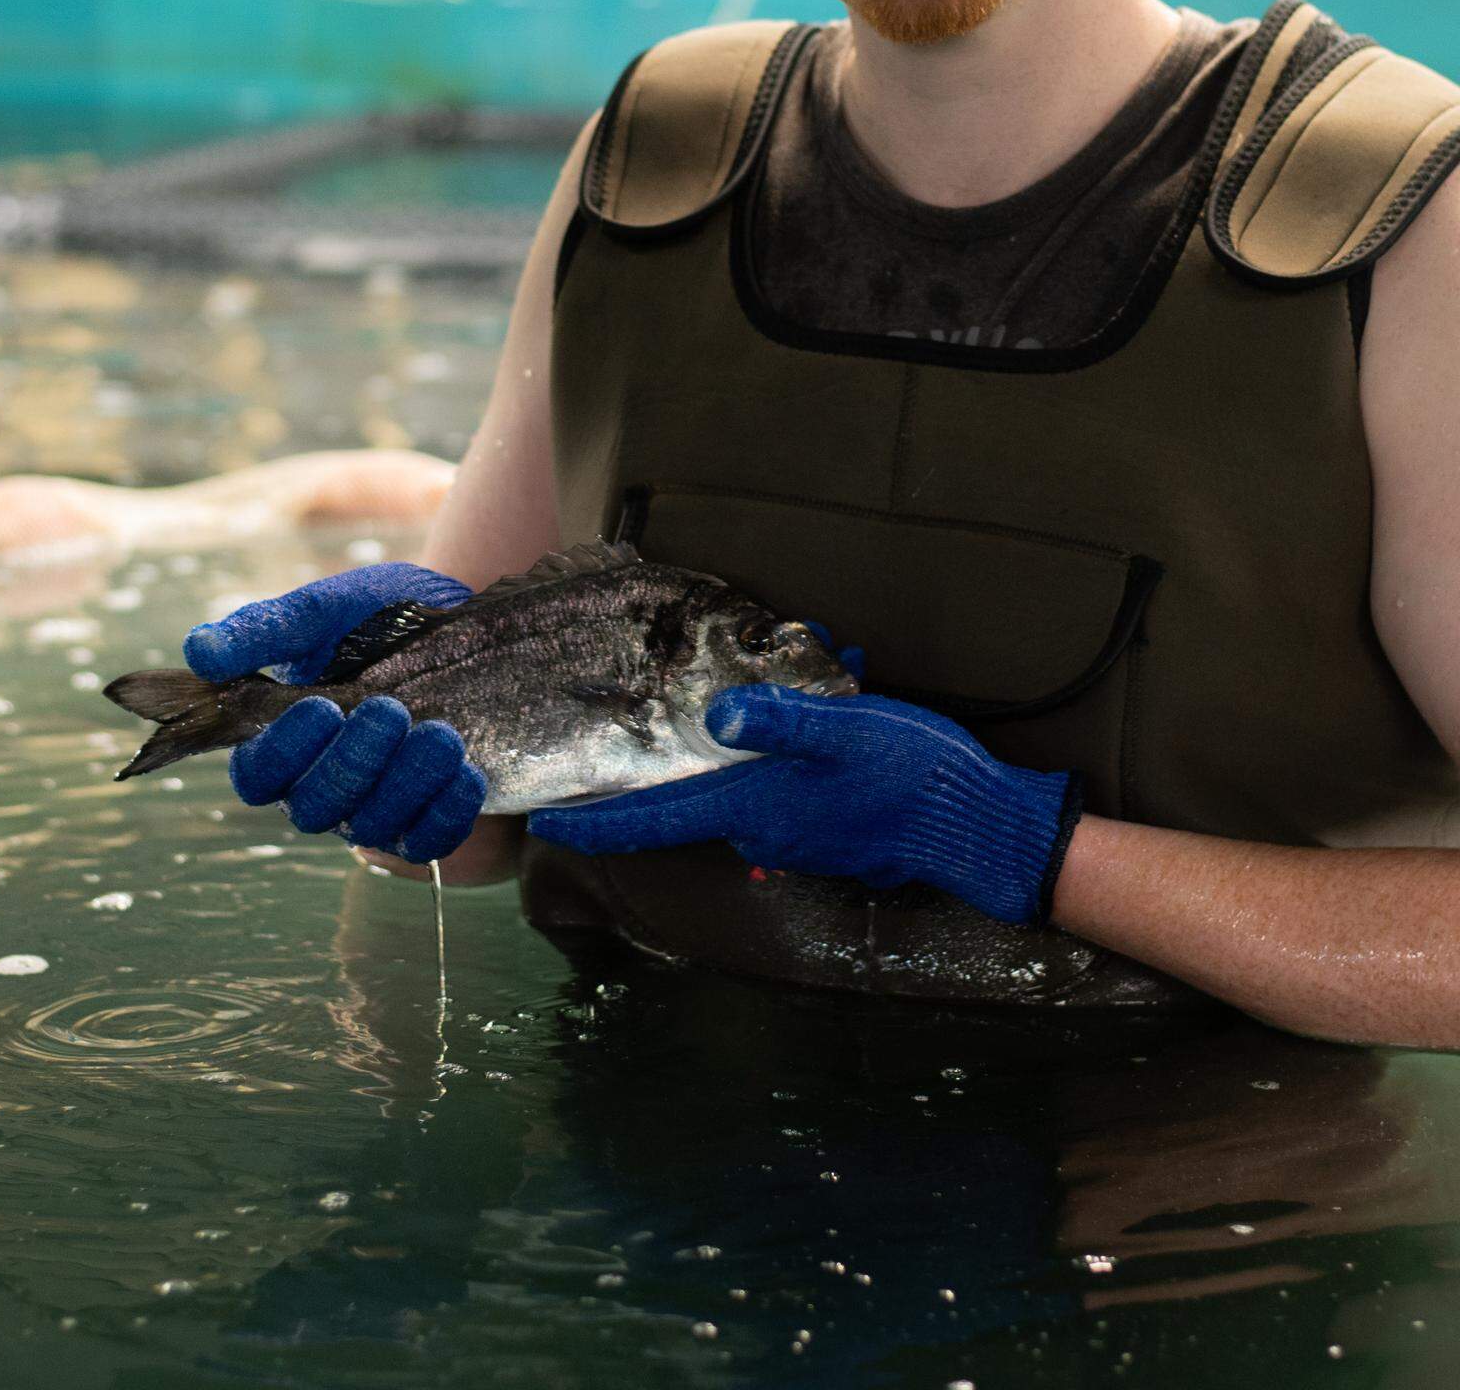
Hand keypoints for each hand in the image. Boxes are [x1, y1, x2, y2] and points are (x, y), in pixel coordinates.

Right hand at [184, 561, 486, 861]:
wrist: (463, 621)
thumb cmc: (380, 617)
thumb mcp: (325, 610)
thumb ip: (266, 630)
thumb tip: (199, 651)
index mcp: (282, 741)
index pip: (257, 775)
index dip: (282, 752)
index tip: (320, 705)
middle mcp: (320, 785)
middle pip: (313, 809)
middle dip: (353, 763)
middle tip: (389, 710)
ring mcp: (373, 808)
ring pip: (371, 827)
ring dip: (406, 783)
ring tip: (440, 734)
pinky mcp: (426, 819)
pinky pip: (429, 842)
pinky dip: (446, 811)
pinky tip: (463, 770)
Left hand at [528, 682, 1081, 927]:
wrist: (978, 825)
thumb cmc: (910, 777)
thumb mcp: (845, 731)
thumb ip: (777, 721)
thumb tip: (716, 712)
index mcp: (751, 807)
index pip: (651, 820)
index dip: (592, 818)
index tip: (541, 816)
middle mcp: (760, 830)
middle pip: (691, 796)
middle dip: (679, 753)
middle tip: (672, 711)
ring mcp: (794, 835)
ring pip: (742, 784)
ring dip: (750, 742)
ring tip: (803, 684)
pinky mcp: (825, 827)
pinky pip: (783, 788)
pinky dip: (790, 751)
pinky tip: (834, 708)